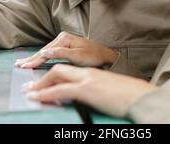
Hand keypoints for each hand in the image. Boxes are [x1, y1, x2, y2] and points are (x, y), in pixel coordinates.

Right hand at [15, 32, 117, 68]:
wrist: (105, 56)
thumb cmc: (94, 56)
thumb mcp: (79, 56)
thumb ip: (62, 53)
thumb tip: (46, 51)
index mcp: (64, 38)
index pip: (46, 51)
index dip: (35, 59)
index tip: (25, 66)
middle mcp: (62, 37)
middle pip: (43, 50)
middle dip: (31, 58)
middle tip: (19, 65)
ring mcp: (63, 41)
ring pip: (45, 51)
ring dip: (34, 58)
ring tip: (22, 63)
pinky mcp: (64, 46)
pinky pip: (50, 52)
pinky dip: (41, 57)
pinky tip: (34, 60)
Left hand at [22, 64, 157, 116]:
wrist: (140, 96)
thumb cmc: (128, 97)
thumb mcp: (108, 92)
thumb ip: (95, 91)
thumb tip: (87, 99)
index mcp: (92, 73)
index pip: (66, 70)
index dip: (51, 75)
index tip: (41, 83)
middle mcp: (87, 73)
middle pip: (58, 70)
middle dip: (42, 78)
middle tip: (29, 87)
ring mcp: (87, 79)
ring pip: (56, 76)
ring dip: (40, 85)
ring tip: (29, 93)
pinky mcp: (87, 89)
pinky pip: (61, 90)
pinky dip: (47, 93)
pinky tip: (39, 97)